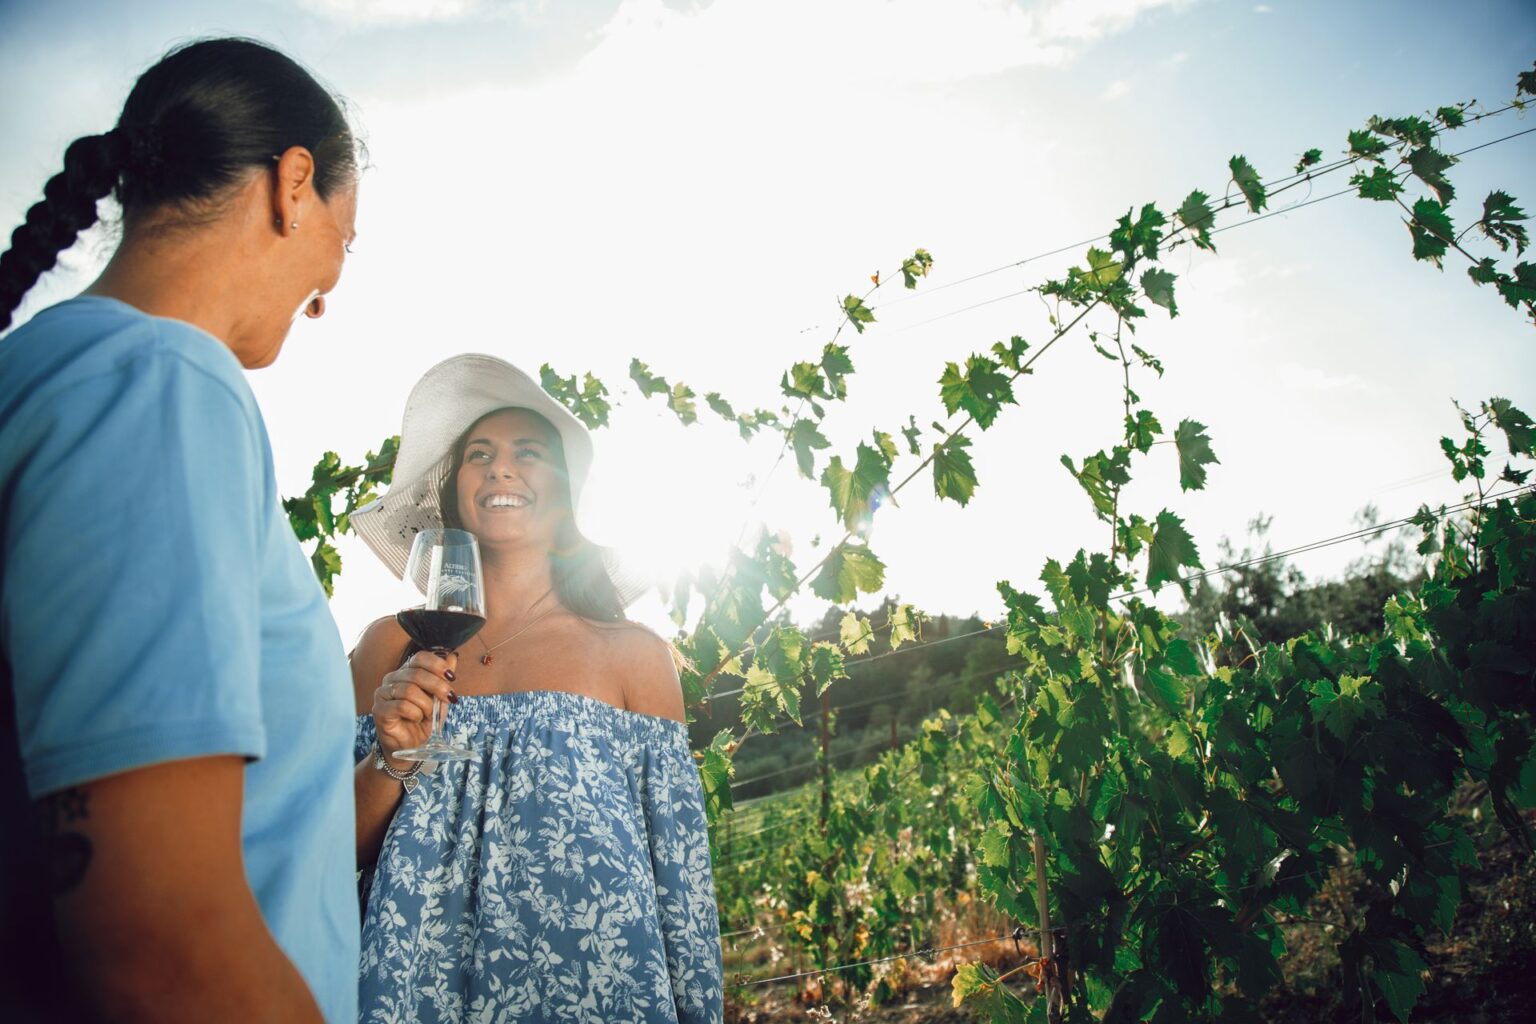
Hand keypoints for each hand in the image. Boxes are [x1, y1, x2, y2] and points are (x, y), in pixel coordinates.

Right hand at [371, 650, 457, 765]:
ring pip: (409, 690)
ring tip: (429, 714)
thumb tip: (453, 656)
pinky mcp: (378, 709)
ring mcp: (382, 693)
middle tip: (449, 697)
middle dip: (437, 686)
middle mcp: (392, 678)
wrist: (412, 744)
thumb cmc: (424, 719)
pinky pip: (402, 706)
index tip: (452, 677)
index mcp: (406, 671)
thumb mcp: (439, 698)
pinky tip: (417, 719)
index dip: (437, 665)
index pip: (420, 658)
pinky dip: (415, 713)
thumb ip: (443, 678)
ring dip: (426, 704)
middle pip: (416, 673)